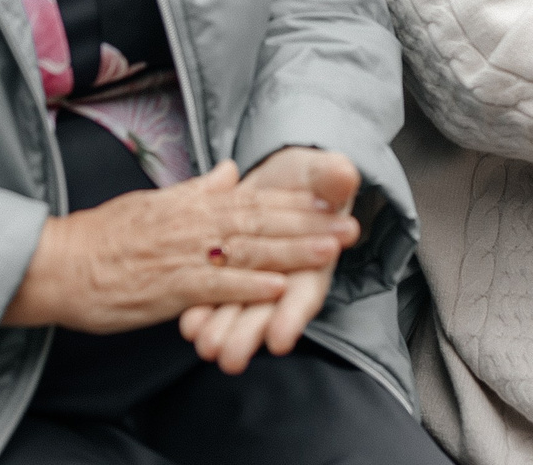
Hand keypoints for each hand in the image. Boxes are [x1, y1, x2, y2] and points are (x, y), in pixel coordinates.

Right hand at [2, 161, 356, 332]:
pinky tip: (279, 285)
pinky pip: (215, 286)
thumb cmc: (102, 237)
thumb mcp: (152, 202)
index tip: (332, 200)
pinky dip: (247, 285)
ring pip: (246, 251)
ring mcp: (182, 256)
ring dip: (291, 250)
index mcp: (190, 204)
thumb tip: (230, 171)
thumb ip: (195, 190)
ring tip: (330, 250)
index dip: (295, 202)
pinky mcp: (169, 288)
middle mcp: (192, 225)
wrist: (58, 264)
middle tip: (350, 225)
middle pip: (260, 222)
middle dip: (308, 225)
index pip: (252, 199)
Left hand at [178, 147, 360, 371]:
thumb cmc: (311, 181)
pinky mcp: (229, 272)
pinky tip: (187, 324)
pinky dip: (200, 310)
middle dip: (246, 334)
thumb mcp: (325, 173)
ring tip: (204, 347)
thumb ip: (334, 177)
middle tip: (229, 358)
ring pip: (237, 310)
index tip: (279, 340)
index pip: (304, 294)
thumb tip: (345, 175)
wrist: (284, 178)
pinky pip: (214, 295)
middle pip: (266, 313)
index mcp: (314, 262)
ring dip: (220, 329)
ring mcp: (255, 280)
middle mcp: (285, 279)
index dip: (292, 315)